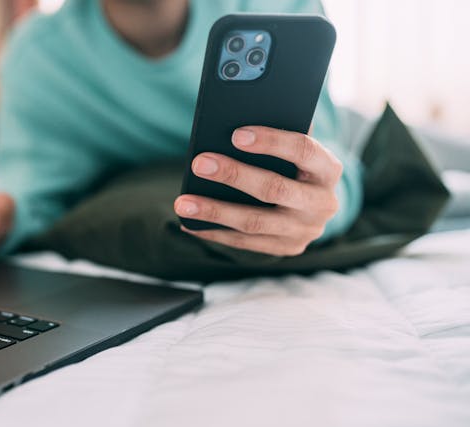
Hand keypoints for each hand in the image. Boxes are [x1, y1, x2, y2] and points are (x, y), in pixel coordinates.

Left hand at [174, 126, 342, 256]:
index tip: (236, 134)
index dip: (271, 141)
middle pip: (274, 188)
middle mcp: (322, 203)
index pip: (303, 150)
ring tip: (183, 203)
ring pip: (255, 222)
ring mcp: (305, 230)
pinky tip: (190, 223)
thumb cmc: (297, 164)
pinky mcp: (287, 248)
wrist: (316, 205)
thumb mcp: (297, 148)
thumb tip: (234, 117)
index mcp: (328, 169)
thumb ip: (281, 130)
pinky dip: (215, 232)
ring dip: (215, 212)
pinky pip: (245, 243)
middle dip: (234, 175)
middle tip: (199, 164)